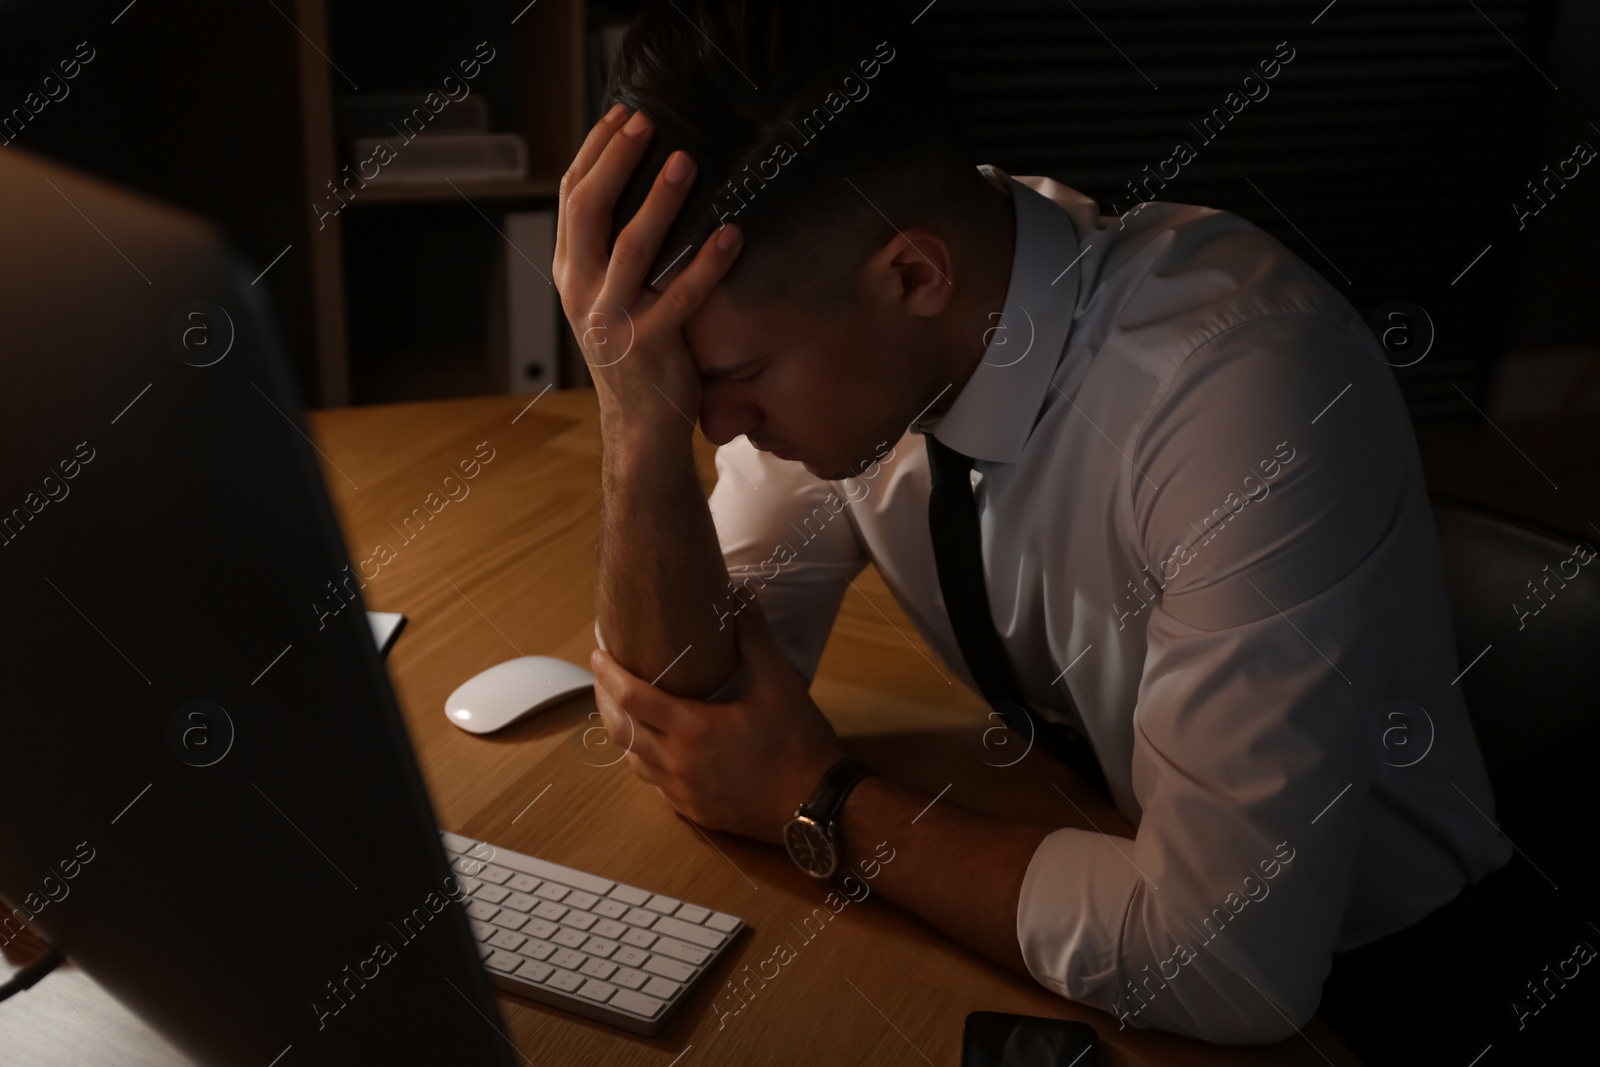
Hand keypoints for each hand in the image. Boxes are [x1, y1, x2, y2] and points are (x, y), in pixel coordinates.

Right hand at [553, 104, 743, 441]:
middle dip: (617, 160)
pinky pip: (682, 296)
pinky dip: (708, 263)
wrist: (639, 426)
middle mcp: (582, 291)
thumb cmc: (634, 351)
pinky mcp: (650, 345)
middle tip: (648, 123)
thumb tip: (637, 183)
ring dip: (661, 200)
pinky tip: (732, 234)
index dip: (595, 152)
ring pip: (633, 247)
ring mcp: (612, 320)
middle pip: (591, 210)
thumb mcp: (607, 296)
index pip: (572, 198)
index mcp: (570, 272)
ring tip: (687, 161)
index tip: (622, 115)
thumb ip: (610, 250)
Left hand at [589, 597, 847, 842]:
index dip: (609, 674)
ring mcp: (684, 793)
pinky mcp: (696, 812)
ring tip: (626, 712)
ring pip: (634, 761)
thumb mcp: (780, 685)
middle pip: (622, 730)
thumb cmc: (800, 745)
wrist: (818, 806)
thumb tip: (742, 594)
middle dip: (607, 702)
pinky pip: (656, 785)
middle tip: (604, 679)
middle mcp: (678, 763)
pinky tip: (657, 751)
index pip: (632, 697)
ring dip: (625, 734)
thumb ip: (755, 638)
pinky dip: (647, 762)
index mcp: (692, 729)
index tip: (598, 654)